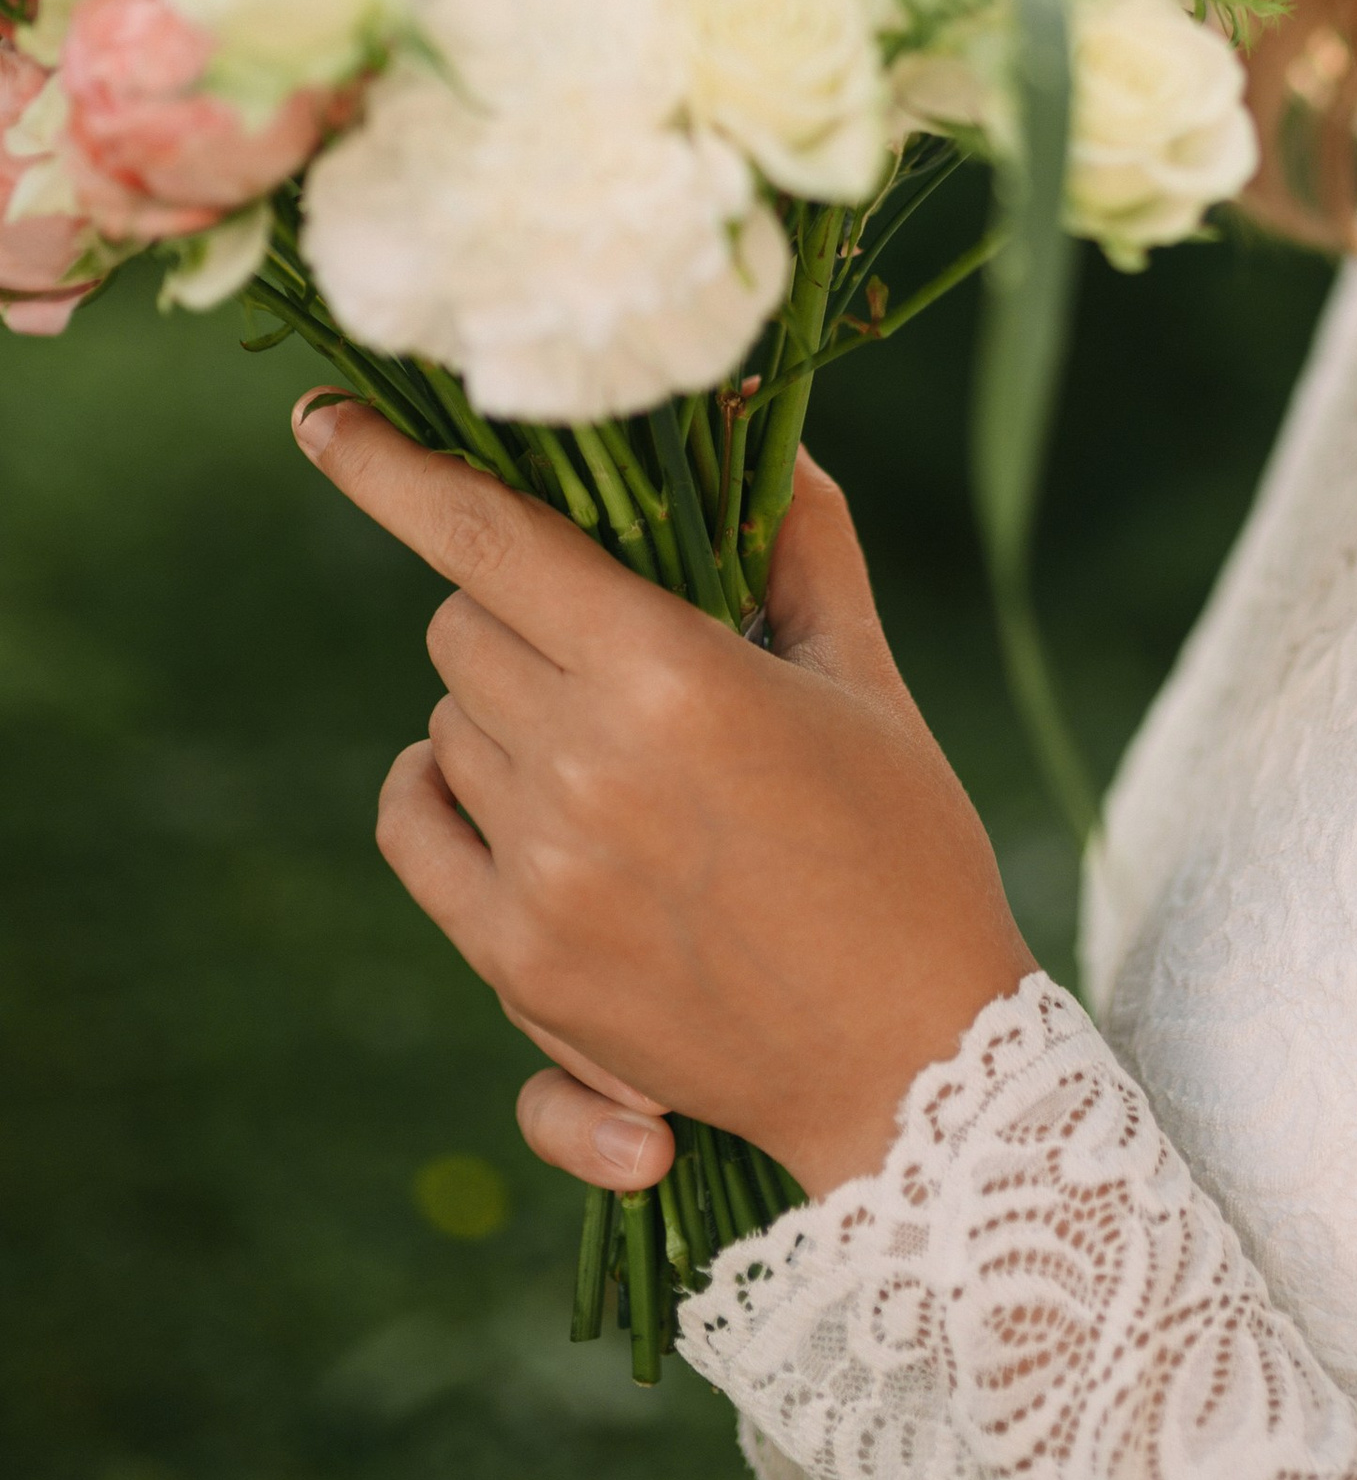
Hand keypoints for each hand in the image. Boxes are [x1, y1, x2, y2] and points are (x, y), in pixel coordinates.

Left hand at [299, 399, 1035, 1203]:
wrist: (912, 1060)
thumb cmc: (906, 849)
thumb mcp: (868, 679)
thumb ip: (806, 543)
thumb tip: (768, 433)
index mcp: (672, 676)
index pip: (487, 537)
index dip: (391, 467)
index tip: (321, 418)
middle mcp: (585, 766)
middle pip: (463, 625)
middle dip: (524, 612)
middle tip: (616, 650)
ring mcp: (540, 871)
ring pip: (447, 721)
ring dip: (503, 708)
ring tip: (612, 751)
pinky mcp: (517, 960)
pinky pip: (412, 824)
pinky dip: (435, 787)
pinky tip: (493, 788)